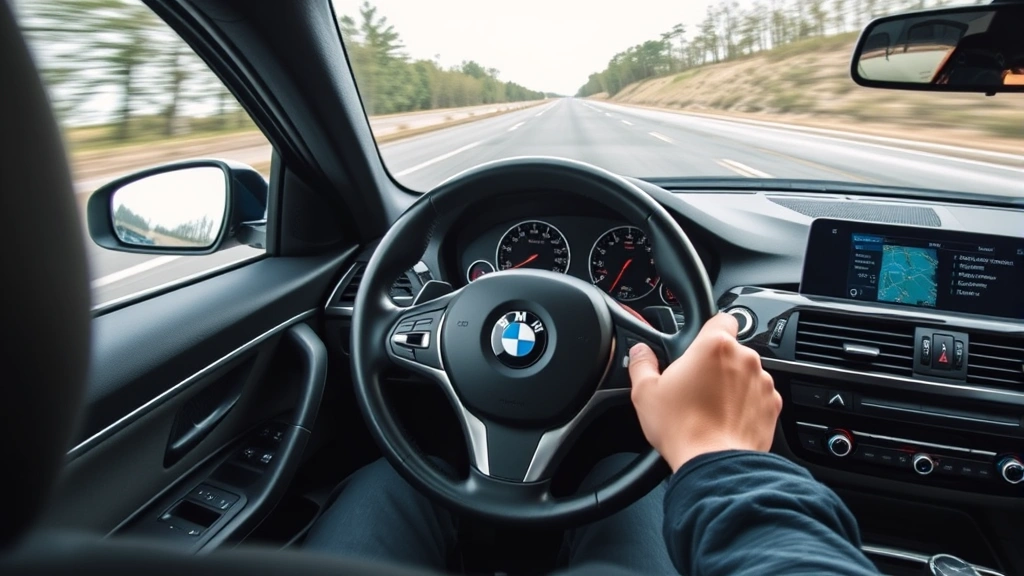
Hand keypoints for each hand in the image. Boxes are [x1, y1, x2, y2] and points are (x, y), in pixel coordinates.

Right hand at [628, 313, 780, 471]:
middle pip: (731, 350)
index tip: (699, 344)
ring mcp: (763, 383)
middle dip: (716, 363)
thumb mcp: (646, 392)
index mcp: (714, 346)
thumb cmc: (681, 427)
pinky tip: (726, 420)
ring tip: (710, 407)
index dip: (710, 329)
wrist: (714, 464)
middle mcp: (744, 359)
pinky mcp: (773, 406)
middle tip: (695, 385)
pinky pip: (758, 397)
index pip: (722, 318)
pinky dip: (746, 405)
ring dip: (733, 384)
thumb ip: (642, 363)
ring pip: (746, 374)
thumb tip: (640, 352)